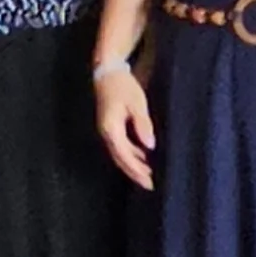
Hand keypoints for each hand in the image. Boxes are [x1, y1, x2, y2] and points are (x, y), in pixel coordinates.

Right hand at [92, 61, 153, 188]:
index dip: (136, 170)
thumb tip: (149, 146)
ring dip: (132, 165)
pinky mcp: (109, 126)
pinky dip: (130, 154)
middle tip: (150, 185)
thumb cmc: (123, 86)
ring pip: (119, 154)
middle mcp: (105, 133)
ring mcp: (106, 130)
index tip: (148, 181)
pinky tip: (142, 157)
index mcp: (111, 129)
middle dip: (134, 173)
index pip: (124, 156)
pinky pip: (119, 146)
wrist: (107, 72)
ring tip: (148, 174)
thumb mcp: (137, 103)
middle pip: (120, 159)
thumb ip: (142, 124)